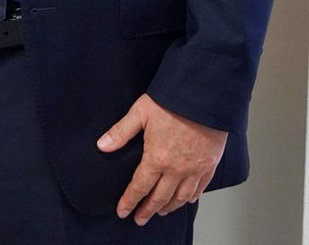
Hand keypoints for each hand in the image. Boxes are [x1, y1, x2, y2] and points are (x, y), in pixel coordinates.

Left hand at [97, 94, 226, 224]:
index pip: (139, 187)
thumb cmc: (171, 100)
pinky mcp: (210, 165)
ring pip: (180, 197)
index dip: (129, 201)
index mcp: (157, 158)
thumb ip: (121, 132)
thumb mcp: (140, 113)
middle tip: (140, 218)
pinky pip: (200, 189)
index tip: (123, 211)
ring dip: (169, 207)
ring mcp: (195, 169)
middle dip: (147, 210)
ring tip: (160, 211)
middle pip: (160, 197)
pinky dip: (191, 197)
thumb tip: (102, 145)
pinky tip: (186, 199)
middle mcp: (176, 169)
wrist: (202, 95)